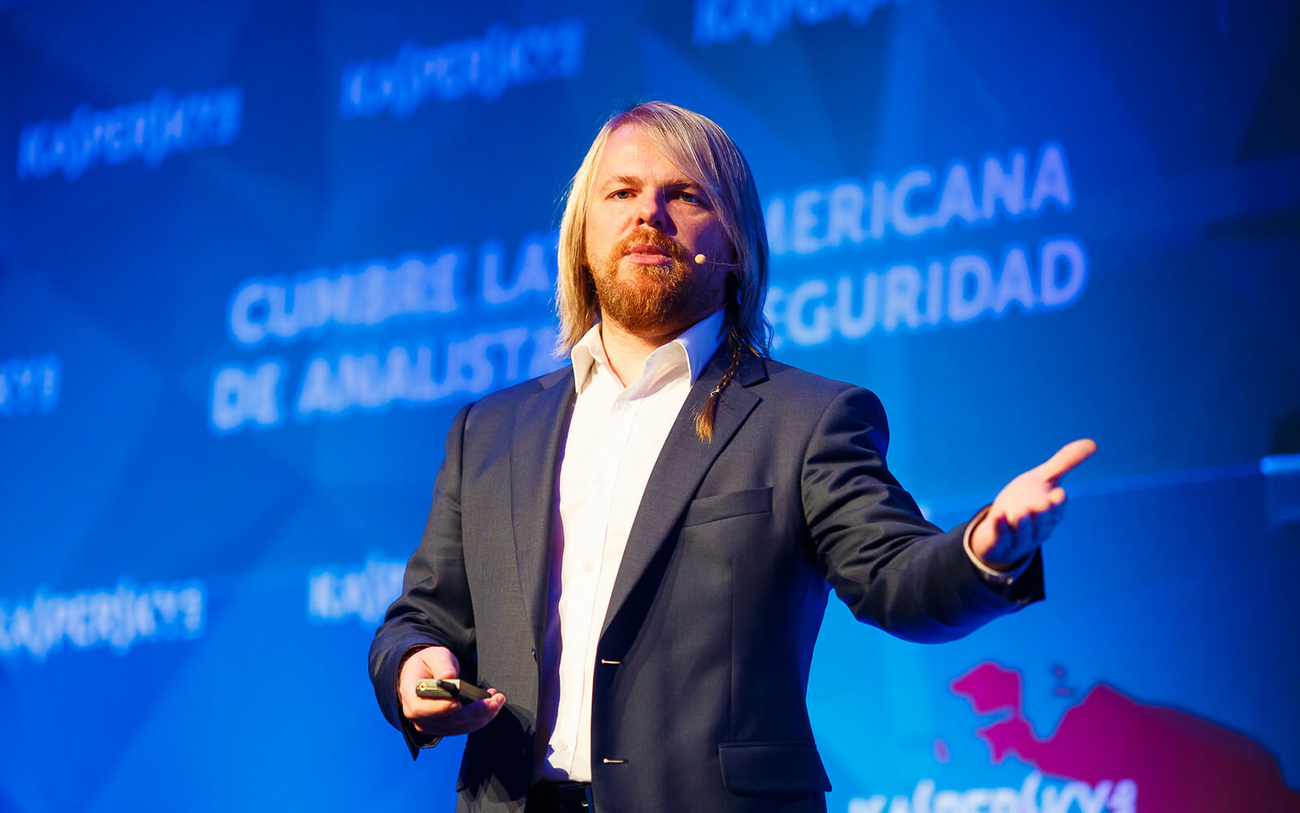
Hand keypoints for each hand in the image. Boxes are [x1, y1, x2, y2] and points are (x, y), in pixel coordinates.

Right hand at [398, 645, 506, 737]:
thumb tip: (449, 677)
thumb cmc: (429, 664)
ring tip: (498, 699)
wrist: (425, 674)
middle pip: (447, 720)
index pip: (421, 709)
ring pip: (459, 726)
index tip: (458, 703)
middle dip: (474, 711)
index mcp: (411, 697)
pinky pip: (465, 727)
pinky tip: (492, 705)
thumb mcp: (435, 656)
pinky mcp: (446, 727)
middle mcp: (419, 716)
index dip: (440, 708)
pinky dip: (481, 718)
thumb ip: (442, 665)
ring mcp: (433, 725)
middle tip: (494, 699)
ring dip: (482, 715)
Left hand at [969, 439, 1096, 569]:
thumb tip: (1093, 443)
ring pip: (1023, 532)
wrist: (999, 527)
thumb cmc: (1026, 499)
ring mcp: (1019, 539)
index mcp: (1052, 514)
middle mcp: (1039, 529)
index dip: (1058, 504)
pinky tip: (998, 515)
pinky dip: (1000, 527)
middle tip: (1041, 503)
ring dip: (1022, 523)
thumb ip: (1064, 463)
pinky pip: (1001, 536)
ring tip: (1019, 511)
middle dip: (1042, 514)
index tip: (1059, 494)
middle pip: (1042, 523)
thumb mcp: (1043, 479)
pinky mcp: (1000, 543)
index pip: (1058, 510)